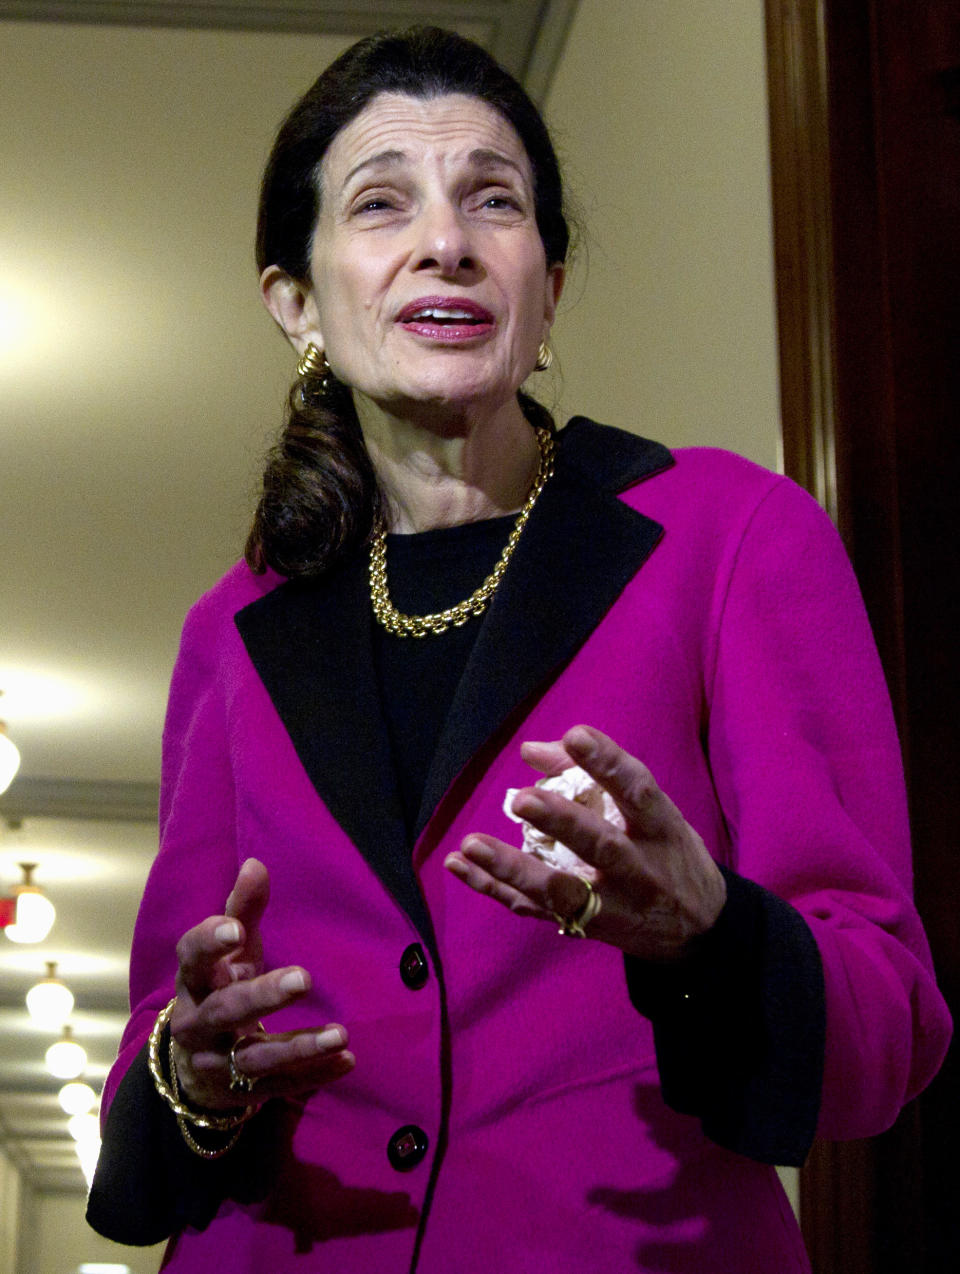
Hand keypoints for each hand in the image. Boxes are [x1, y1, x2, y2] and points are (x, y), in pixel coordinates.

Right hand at [169, 858, 353, 1108]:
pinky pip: (279, 1086)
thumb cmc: (220, 986)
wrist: (195, 1064)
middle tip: (305, 978)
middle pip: (225, 1009)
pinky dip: (313, 1075)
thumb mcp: (231, 950)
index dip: (209, 942)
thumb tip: (255, 864)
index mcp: (194, 980)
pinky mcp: (242, 1092)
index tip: (236, 927)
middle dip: (263, 995)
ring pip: (255, 1058)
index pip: (191, 958)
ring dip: (299, 1047)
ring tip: (341, 1034)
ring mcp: (218, 1062)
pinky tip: (346, 1060)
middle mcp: (198, 1023)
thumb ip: (243, 909)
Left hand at [444, 726, 726, 961]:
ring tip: (472, 845)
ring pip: (560, 890)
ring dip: (513, 868)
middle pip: (600, 845)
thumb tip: (531, 750)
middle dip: (561, 822)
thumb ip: (596, 775)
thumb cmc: (668, 853)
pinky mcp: (585, 926)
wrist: (699, 932)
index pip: (638, 790)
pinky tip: (459, 865)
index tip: (577, 735)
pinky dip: (494, 888)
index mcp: (660, 829)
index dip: (609, 762)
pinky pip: (534, 909)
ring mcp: (612, 904)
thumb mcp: (654, 813)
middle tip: (523, 799)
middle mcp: (640, 868)